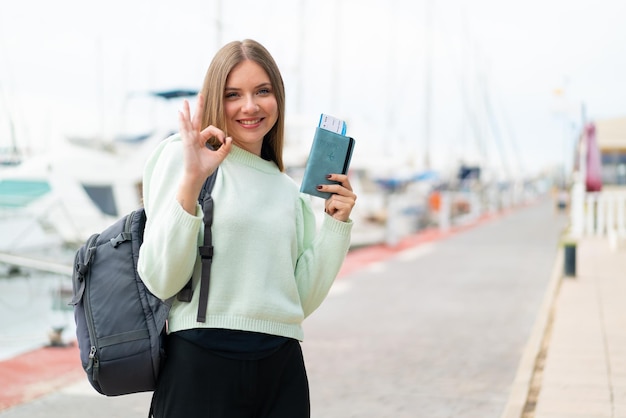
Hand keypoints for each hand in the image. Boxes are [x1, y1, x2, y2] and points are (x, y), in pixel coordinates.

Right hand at [176, 94, 231, 212]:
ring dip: (187, 111)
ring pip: (188, 121)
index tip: (224, 141)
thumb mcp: (219, 156)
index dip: (220, 133)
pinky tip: (180, 113)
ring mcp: (189, 138)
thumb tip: (230, 138)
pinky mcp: (187, 142)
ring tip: (185, 101)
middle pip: (197, 118)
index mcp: (201, 139)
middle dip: (199, 107)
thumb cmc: (206, 167)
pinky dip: (182, 121)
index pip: (211, 129)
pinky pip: (184, 129)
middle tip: (200, 94)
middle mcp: (194, 136)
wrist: (198, 175)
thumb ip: (226, 147)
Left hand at [319, 174, 356, 221]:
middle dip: (327, 188)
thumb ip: (330, 188)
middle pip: (338, 187)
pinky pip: (334, 203)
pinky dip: (330, 207)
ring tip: (331, 208)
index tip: (327, 176)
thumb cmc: (332, 208)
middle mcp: (352, 195)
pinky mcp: (348, 207)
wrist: (334, 222)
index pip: (344, 179)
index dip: (336, 176)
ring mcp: (351, 201)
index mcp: (349, 190)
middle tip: (318, 187)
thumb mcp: (330, 196)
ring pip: (334, 196)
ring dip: (329, 203)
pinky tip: (333, 211)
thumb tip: (322, 181)